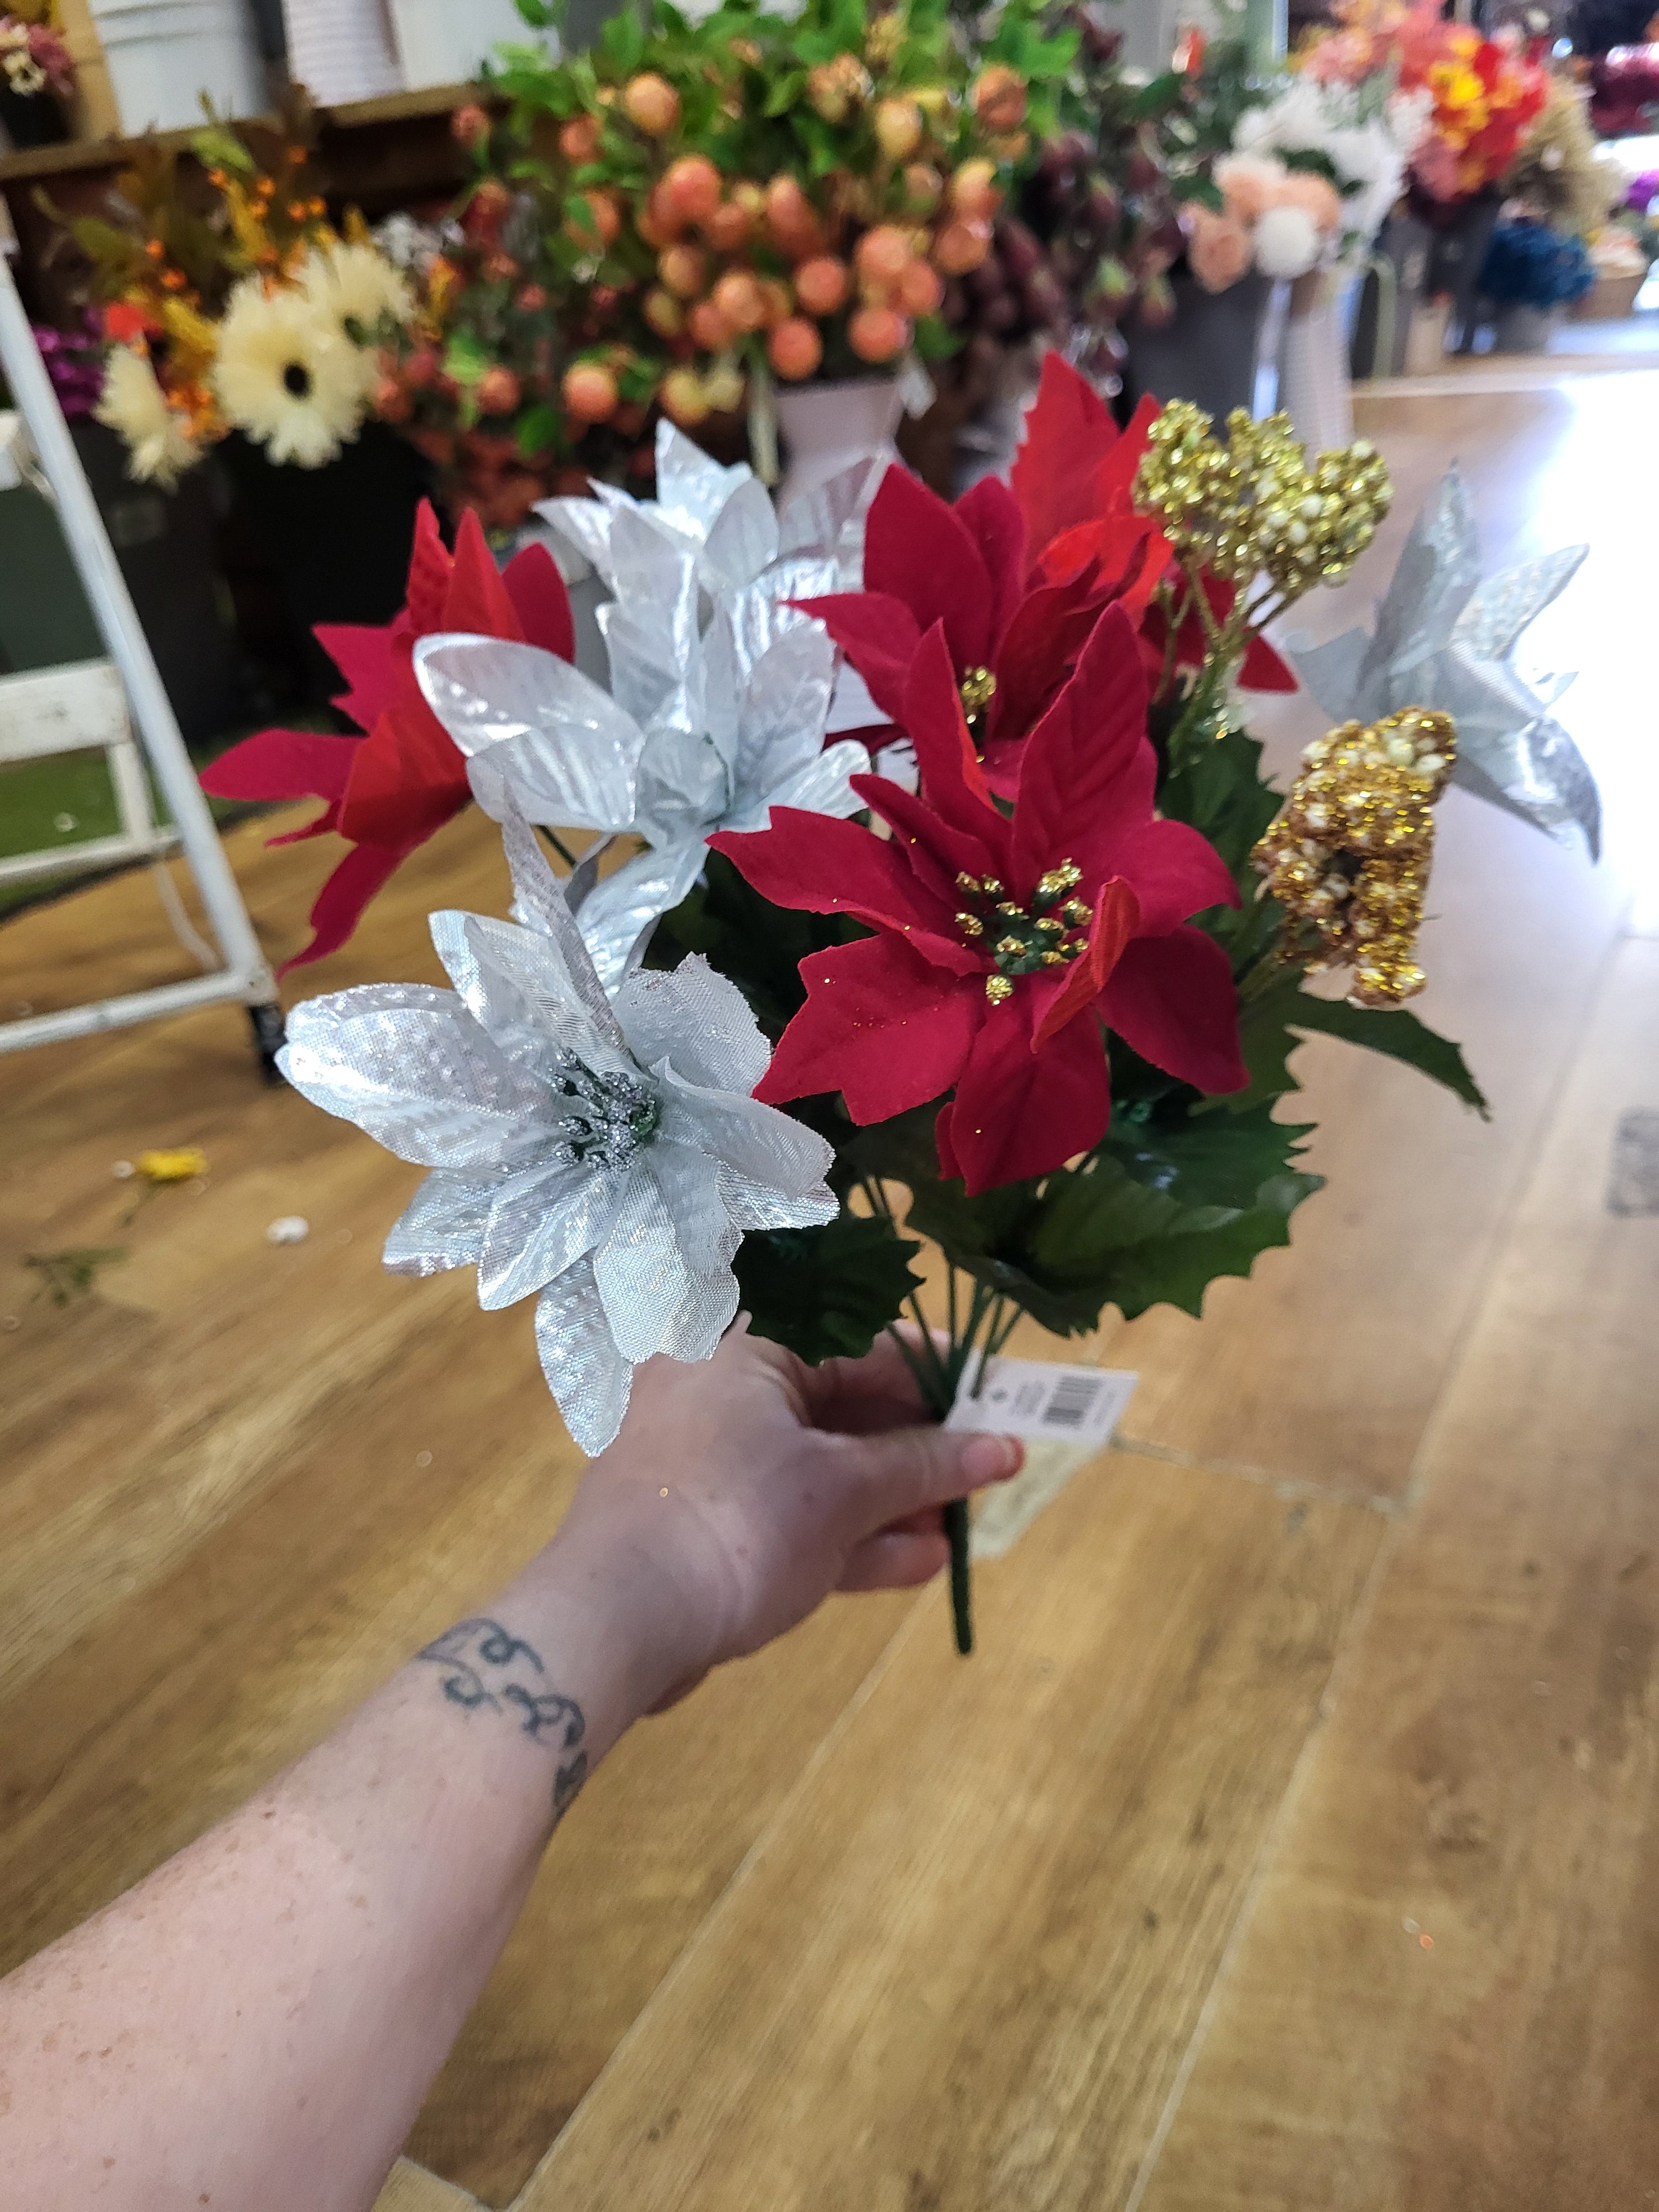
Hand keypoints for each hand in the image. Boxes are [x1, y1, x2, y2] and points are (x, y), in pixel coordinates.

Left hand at [553, 1325, 1021, 1707]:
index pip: (865, 1342)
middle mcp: (722, 1384)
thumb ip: (925, 1466)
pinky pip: (790, 1511)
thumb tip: (1004, 1448)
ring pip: (819, 1464)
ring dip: (892, 1499)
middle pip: (842, 1404)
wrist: (615, 1621)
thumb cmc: (734, 1523)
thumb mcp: (843, 1492)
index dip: (941, 1380)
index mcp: (746, 1341)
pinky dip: (849, 1534)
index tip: (1002, 1408)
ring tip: (960, 1529)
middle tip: (987, 1477)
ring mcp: (710, 1455)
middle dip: (918, 1450)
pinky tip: (918, 1562)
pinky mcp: (706, 1518)